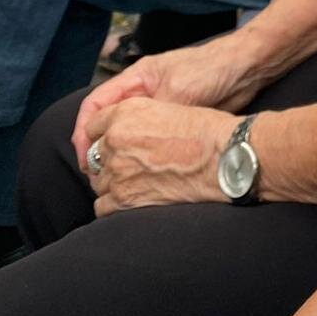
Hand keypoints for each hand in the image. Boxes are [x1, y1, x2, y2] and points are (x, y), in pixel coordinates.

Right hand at [72, 34, 263, 173]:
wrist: (247, 69)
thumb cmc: (212, 70)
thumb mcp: (177, 91)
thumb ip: (151, 115)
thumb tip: (129, 143)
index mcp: (136, 79)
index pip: (95, 105)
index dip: (83, 131)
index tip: (84, 156)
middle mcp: (143, 94)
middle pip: (107, 124)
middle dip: (97, 149)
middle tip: (97, 176)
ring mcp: (158, 110)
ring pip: (127, 137)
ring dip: (119, 156)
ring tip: (115, 180)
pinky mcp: (174, 125)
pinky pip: (148, 144)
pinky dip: (141, 158)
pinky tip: (141, 174)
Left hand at [85, 96, 237, 214]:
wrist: (223, 157)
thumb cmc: (207, 132)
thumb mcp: (168, 109)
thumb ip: (140, 121)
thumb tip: (131, 137)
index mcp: (126, 112)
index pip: (93, 126)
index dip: (102, 136)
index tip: (110, 145)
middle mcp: (115, 139)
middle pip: (93, 155)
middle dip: (107, 161)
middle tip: (128, 166)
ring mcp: (117, 170)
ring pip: (97, 181)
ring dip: (111, 183)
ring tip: (134, 183)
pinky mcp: (124, 198)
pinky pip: (102, 206)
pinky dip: (112, 205)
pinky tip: (130, 200)